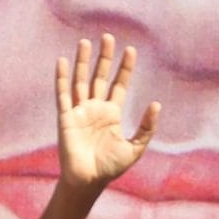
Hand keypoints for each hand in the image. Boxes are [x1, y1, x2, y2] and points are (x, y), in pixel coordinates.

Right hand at [56, 34, 159, 189]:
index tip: (131, 50)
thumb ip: (146, 127)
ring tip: (85, 42)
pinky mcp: (66, 117)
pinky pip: (63, 94)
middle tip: (108, 37)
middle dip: (104, 57)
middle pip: (100, 77)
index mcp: (111, 114)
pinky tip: (62, 61)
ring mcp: (79, 111)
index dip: (125, 68)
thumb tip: (156, 104)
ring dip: (82, 62)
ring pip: (81, 80)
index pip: (119, 84)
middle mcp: (95, 108)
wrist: (88, 181)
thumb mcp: (135, 148)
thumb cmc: (110, 167)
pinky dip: (62, 78)